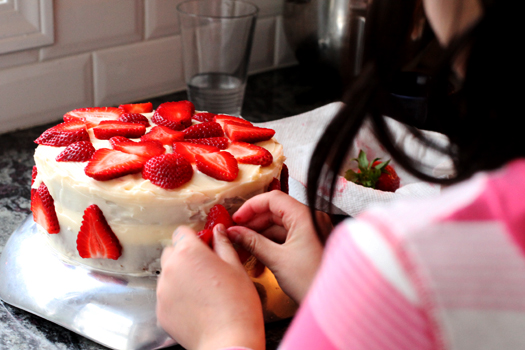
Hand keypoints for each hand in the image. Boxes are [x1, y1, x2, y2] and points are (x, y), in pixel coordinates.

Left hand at [156, 225, 264, 349]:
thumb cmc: (237, 306)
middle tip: (206, 269)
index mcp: (189, 252)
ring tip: (203, 291)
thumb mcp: (236, 267)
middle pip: (172, 252)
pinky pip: (166, 296)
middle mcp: (171, 268)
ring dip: (181, 277)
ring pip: (169, 275)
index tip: (205, 245)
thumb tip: (218, 231)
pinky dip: (178, 297)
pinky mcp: (160, 311)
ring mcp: (162, 291)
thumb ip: (223, 244)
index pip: (182, 232)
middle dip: (186, 256)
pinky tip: (197, 305)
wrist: (228, 341)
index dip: (195, 238)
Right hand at [228, 191, 330, 302]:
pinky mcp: (312, 242)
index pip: (273, 199)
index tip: (236, 219)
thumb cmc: (311, 281)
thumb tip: (234, 232)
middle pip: (276, 211)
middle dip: (254, 222)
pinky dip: (272, 243)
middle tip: (236, 234)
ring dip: (261, 235)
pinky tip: (258, 254)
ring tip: (244, 247)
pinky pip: (287, 236)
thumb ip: (253, 242)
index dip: (251, 206)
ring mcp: (313, 230)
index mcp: (305, 216)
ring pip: (280, 224)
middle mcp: (311, 218)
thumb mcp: (277, 260)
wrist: (333, 302)